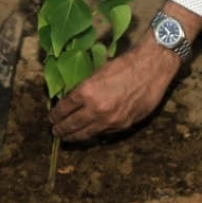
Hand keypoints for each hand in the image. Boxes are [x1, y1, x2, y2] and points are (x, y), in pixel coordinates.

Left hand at [50, 28, 182, 139]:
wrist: (151, 68)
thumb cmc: (124, 64)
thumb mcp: (98, 73)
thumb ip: (86, 89)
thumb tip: (74, 100)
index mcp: (87, 92)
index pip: (64, 108)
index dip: (55, 115)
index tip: (51, 117)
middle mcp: (96, 109)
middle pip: (72, 125)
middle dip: (61, 129)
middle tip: (55, 132)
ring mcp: (110, 120)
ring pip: (87, 133)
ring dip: (74, 136)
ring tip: (67, 138)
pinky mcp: (123, 125)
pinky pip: (103, 133)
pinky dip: (94, 134)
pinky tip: (89, 134)